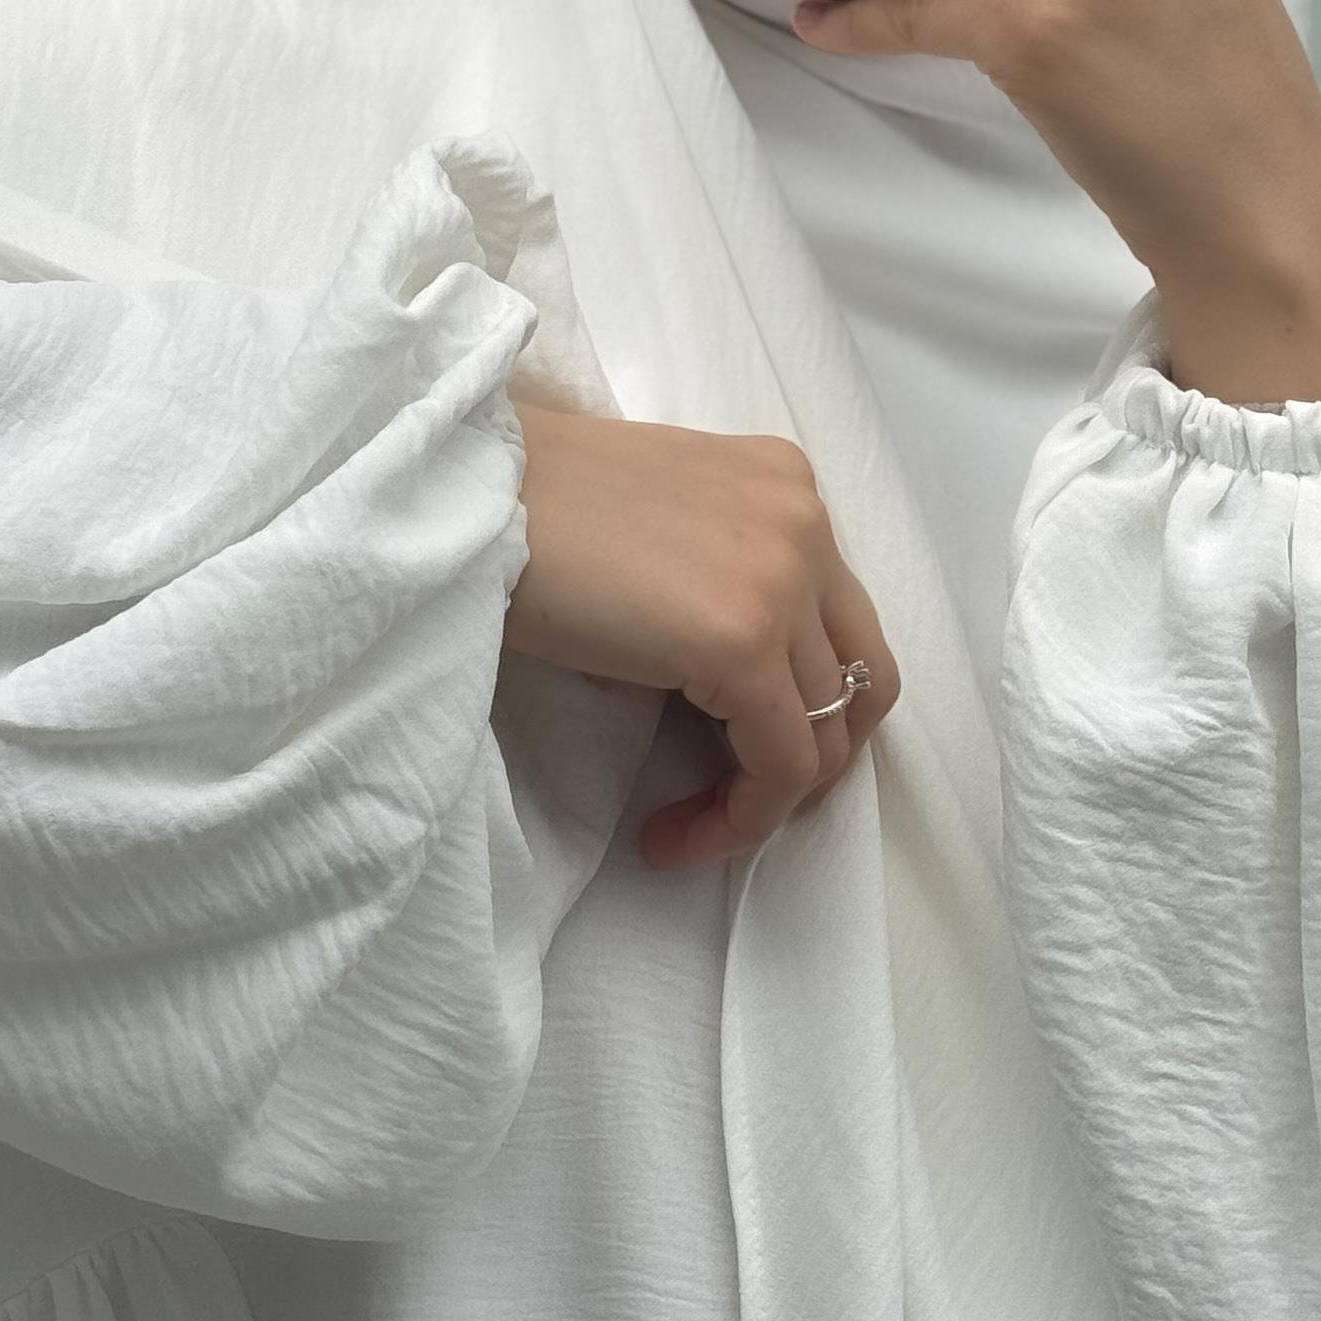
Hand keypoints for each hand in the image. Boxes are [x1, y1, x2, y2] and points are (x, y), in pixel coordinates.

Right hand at [503, 403, 898, 869]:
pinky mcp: (746, 641)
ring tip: (683, 826)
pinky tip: (668, 834)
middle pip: (859, 678)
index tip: (721, 756)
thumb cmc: (521, 513)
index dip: (797, 707)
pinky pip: (781, 767)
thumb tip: (726, 687)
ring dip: (761, 800)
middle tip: (734, 799)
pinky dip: (736, 819)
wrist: (462, 499)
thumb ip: (716, 578)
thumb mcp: (656, 526)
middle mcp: (805, 522)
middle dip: (807, 756)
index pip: (836, 622)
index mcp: (783, 485)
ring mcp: (785, 578)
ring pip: (825, 734)